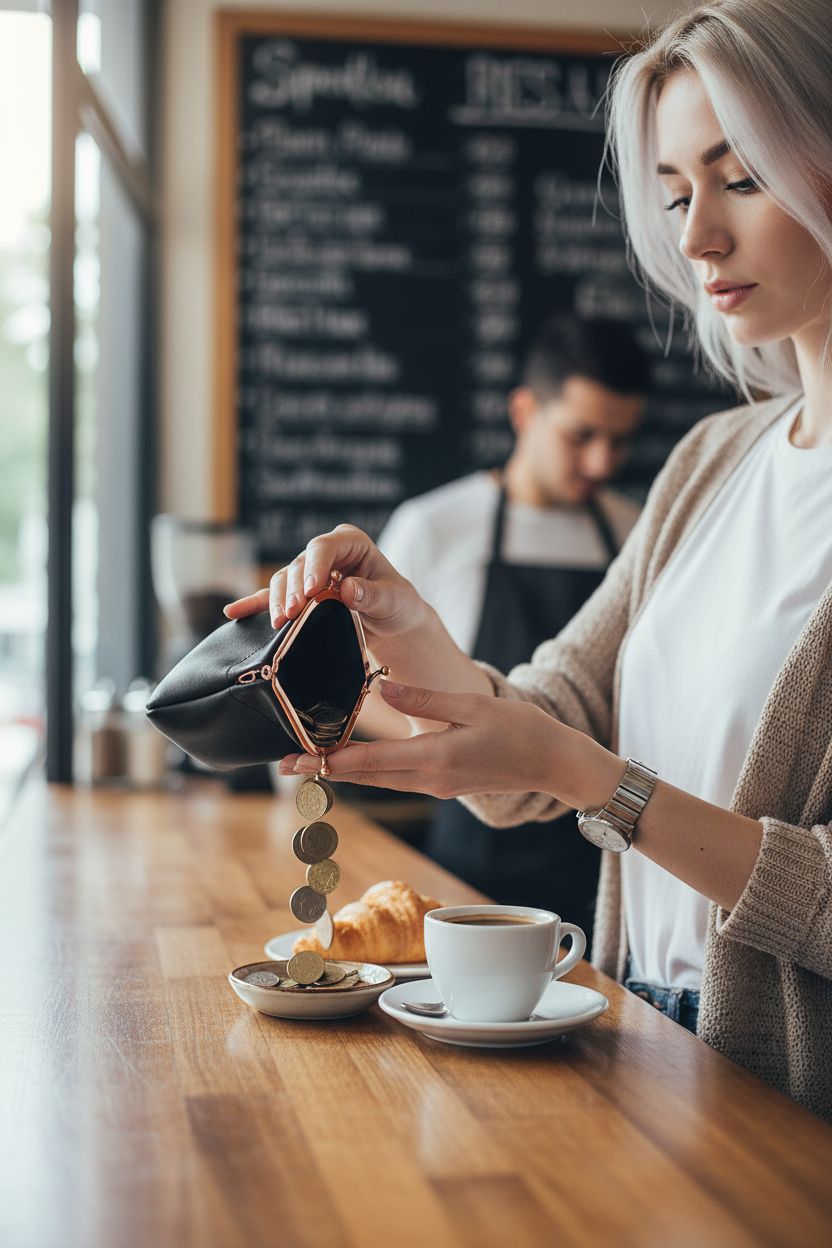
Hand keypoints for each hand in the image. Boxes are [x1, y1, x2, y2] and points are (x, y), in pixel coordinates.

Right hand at [222, 524, 426, 645]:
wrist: (392, 623)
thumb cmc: (397, 604)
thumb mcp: (394, 600)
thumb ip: (373, 595)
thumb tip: (348, 588)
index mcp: (350, 543)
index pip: (324, 546)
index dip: (315, 566)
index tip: (312, 591)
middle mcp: (325, 554)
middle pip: (299, 565)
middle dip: (293, 590)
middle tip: (293, 614)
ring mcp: (308, 573)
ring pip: (283, 581)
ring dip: (278, 602)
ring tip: (280, 623)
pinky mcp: (298, 595)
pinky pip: (272, 597)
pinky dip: (253, 604)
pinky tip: (233, 612)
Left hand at [277, 679, 567, 800]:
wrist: (554, 763)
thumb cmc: (520, 730)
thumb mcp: (472, 704)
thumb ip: (424, 698)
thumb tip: (380, 690)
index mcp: (434, 759)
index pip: (368, 763)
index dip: (327, 762)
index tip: (294, 762)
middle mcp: (429, 780)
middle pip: (364, 777)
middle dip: (323, 771)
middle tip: (283, 765)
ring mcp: (435, 786)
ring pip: (378, 780)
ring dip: (344, 772)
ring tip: (309, 762)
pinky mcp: (442, 784)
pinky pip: (396, 779)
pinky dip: (370, 770)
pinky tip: (355, 760)